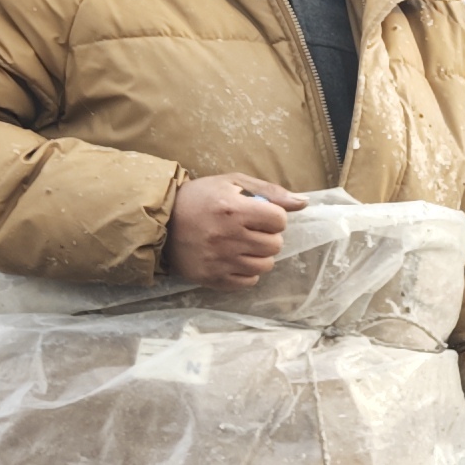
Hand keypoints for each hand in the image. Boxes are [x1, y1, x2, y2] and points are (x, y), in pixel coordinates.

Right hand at [166, 172, 304, 288]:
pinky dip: (246, 272)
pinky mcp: (211, 277)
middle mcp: (226, 237)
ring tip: (243, 244)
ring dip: (259, 255)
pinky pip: (248, 282)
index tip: (259, 215)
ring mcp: (218, 260)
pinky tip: (234, 259)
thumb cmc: (200, 198)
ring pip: (265, 265)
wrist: (160, 220)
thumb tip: (303, 202)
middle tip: (250, 230)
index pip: (279, 220)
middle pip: (275, 245)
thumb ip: (270, 192)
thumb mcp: (232, 183)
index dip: (273, 217)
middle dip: (268, 236)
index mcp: (232, 210)